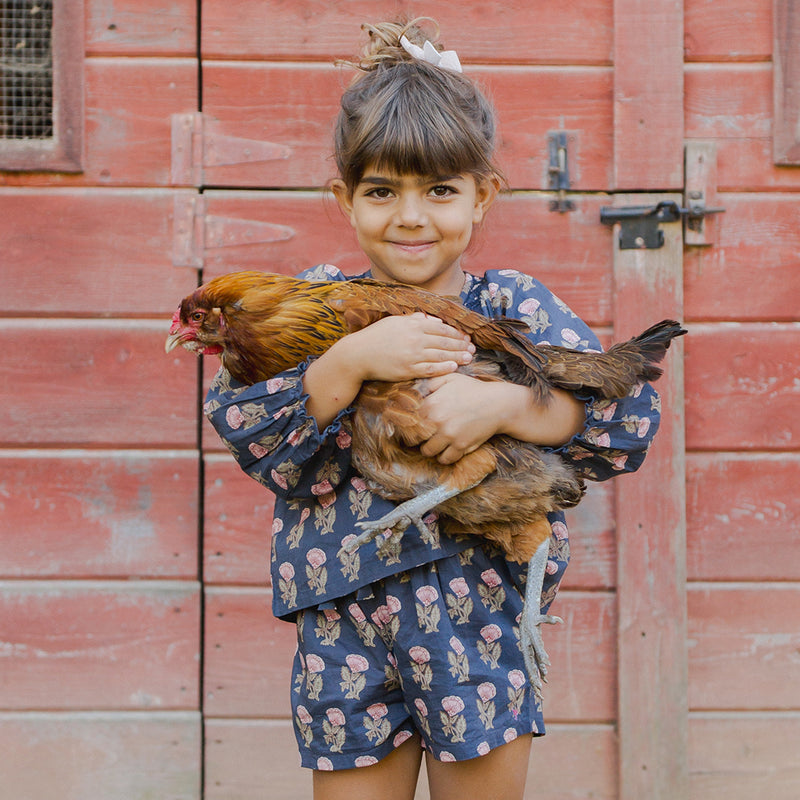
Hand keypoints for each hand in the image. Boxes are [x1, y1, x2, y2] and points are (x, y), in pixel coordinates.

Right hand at [343, 313, 474, 382]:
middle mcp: (415, 339)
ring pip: (441, 355)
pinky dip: (444, 368)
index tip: (465, 336)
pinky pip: (430, 369)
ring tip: (469, 357)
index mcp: (413, 325)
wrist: (357, 355)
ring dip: (457, 356)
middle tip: (472, 348)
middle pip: (444, 341)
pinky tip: (454, 367)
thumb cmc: (375, 337)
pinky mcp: (407, 370)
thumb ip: (414, 319)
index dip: (456, 332)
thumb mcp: (394, 322)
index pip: (441, 328)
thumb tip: (432, 319)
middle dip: (460, 344)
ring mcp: (412, 355)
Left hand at [418, 373, 504, 463]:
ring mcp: (449, 435)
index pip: (410, 421)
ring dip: (430, 449)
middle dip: (418, 438)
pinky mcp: (461, 446)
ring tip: (434, 444)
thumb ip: (430, 382)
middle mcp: (437, 421)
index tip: (415, 426)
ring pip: (428, 451)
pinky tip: (446, 451)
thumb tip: (416, 391)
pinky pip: (445, 459)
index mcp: (431, 404)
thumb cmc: (473, 389)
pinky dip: (444, 457)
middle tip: (423, 437)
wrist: (498, 404)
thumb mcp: (450, 378)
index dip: (411, 424)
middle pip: (416, 438)